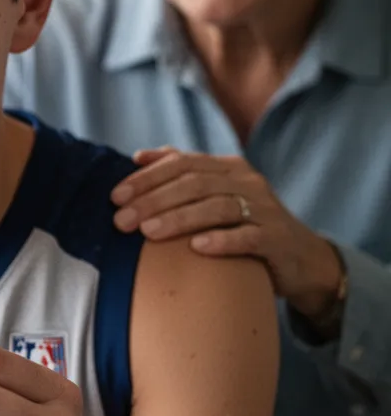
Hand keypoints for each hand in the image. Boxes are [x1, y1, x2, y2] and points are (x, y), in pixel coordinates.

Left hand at [111, 147, 342, 317]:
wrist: (300, 259)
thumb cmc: (245, 225)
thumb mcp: (215, 195)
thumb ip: (182, 173)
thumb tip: (139, 156)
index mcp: (228, 168)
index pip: (182, 164)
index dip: (147, 178)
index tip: (115, 196)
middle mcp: (247, 183)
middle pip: (195, 184)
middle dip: (154, 201)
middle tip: (122, 220)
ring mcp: (265, 210)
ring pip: (218, 208)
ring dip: (179, 219)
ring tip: (148, 233)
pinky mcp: (277, 239)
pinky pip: (249, 237)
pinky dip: (222, 241)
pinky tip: (196, 248)